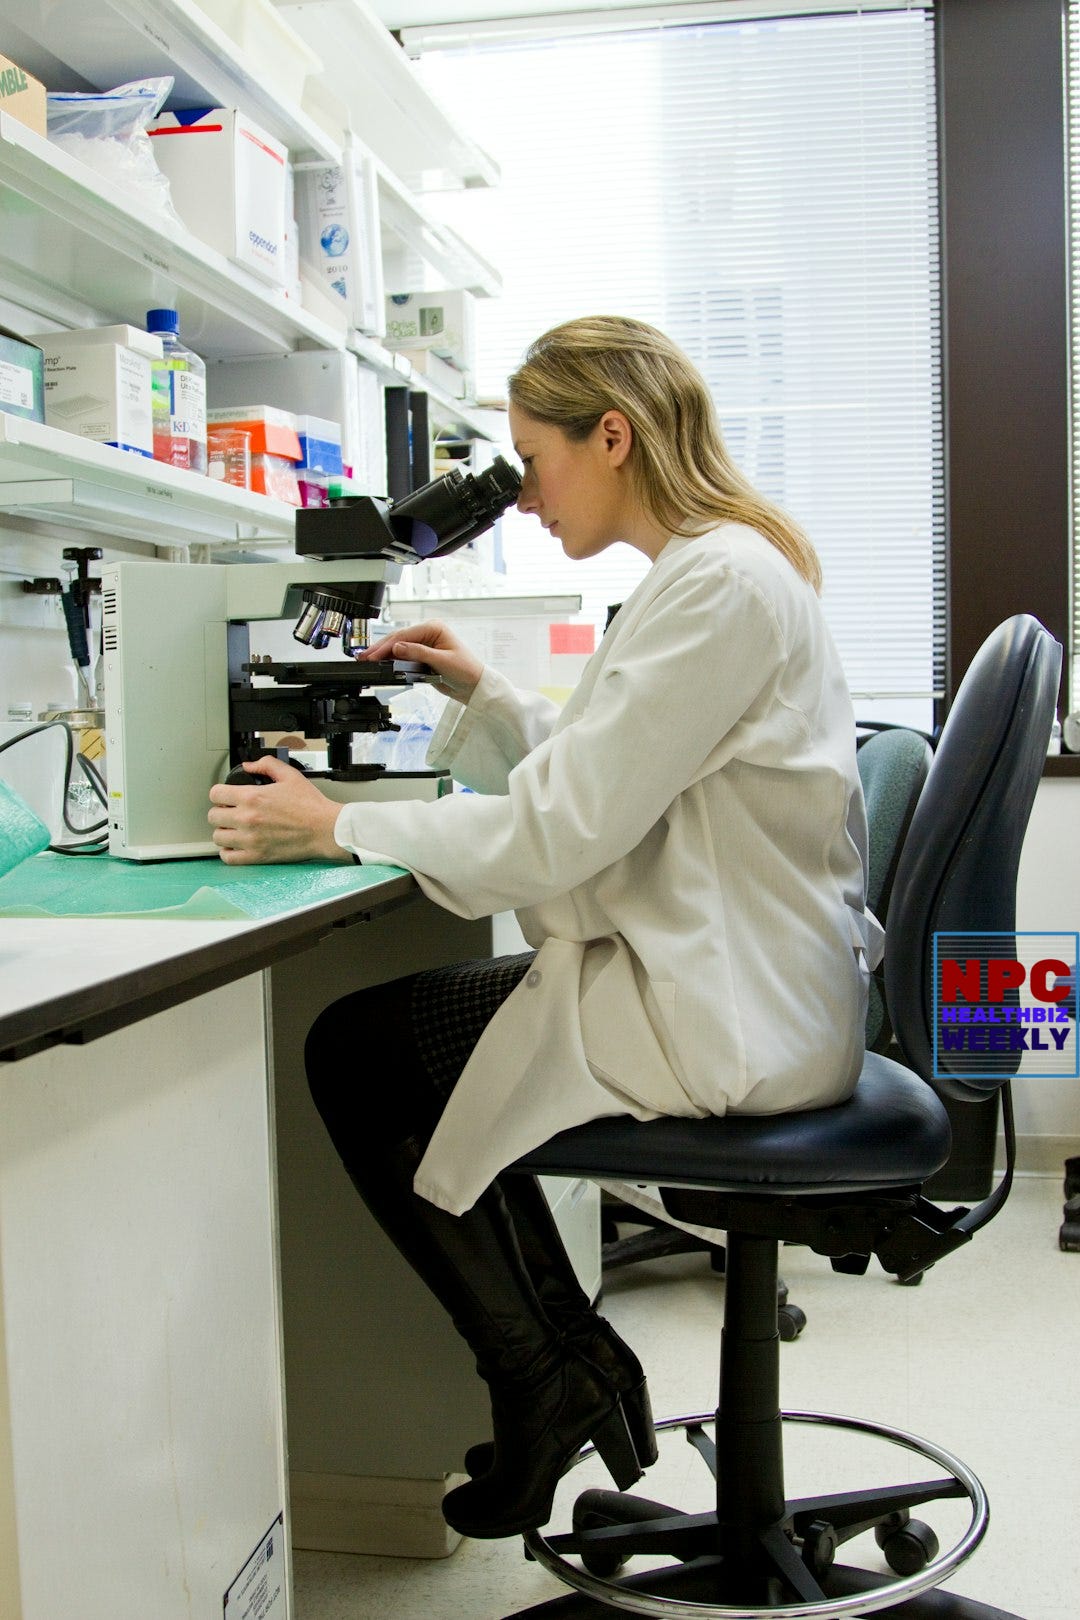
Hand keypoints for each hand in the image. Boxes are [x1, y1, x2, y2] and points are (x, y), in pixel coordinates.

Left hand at [208, 757, 350, 865]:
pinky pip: (228, 857)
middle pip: (213, 816)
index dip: (220, 793)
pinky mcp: (257, 856)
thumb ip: (266, 765)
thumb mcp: (290, 775)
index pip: (215, 794)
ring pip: (218, 837)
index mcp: (252, 797)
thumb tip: (248, 766)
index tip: (226, 797)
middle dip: (221, 812)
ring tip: (234, 830)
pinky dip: (228, 852)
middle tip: (231, 813)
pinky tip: (236, 846)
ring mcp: (250, 839)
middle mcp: (247, 818)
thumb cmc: (311, 806)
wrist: (325, 829)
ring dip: (224, 832)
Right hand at [360, 619, 482, 702]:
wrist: (474, 686)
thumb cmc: (466, 670)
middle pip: (399, 639)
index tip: (375, 655)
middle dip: (381, 648)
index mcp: (434, 628)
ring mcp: (424, 644)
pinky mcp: (422, 656)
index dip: (388, 646)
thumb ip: (418, 653)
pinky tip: (380, 663)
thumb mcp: (442, 661)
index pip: (405, 635)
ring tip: (367, 659)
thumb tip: (397, 648)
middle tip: (364, 657)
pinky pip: (403, 656)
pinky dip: (391, 660)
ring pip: (399, 647)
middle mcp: (428, 633)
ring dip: (383, 653)